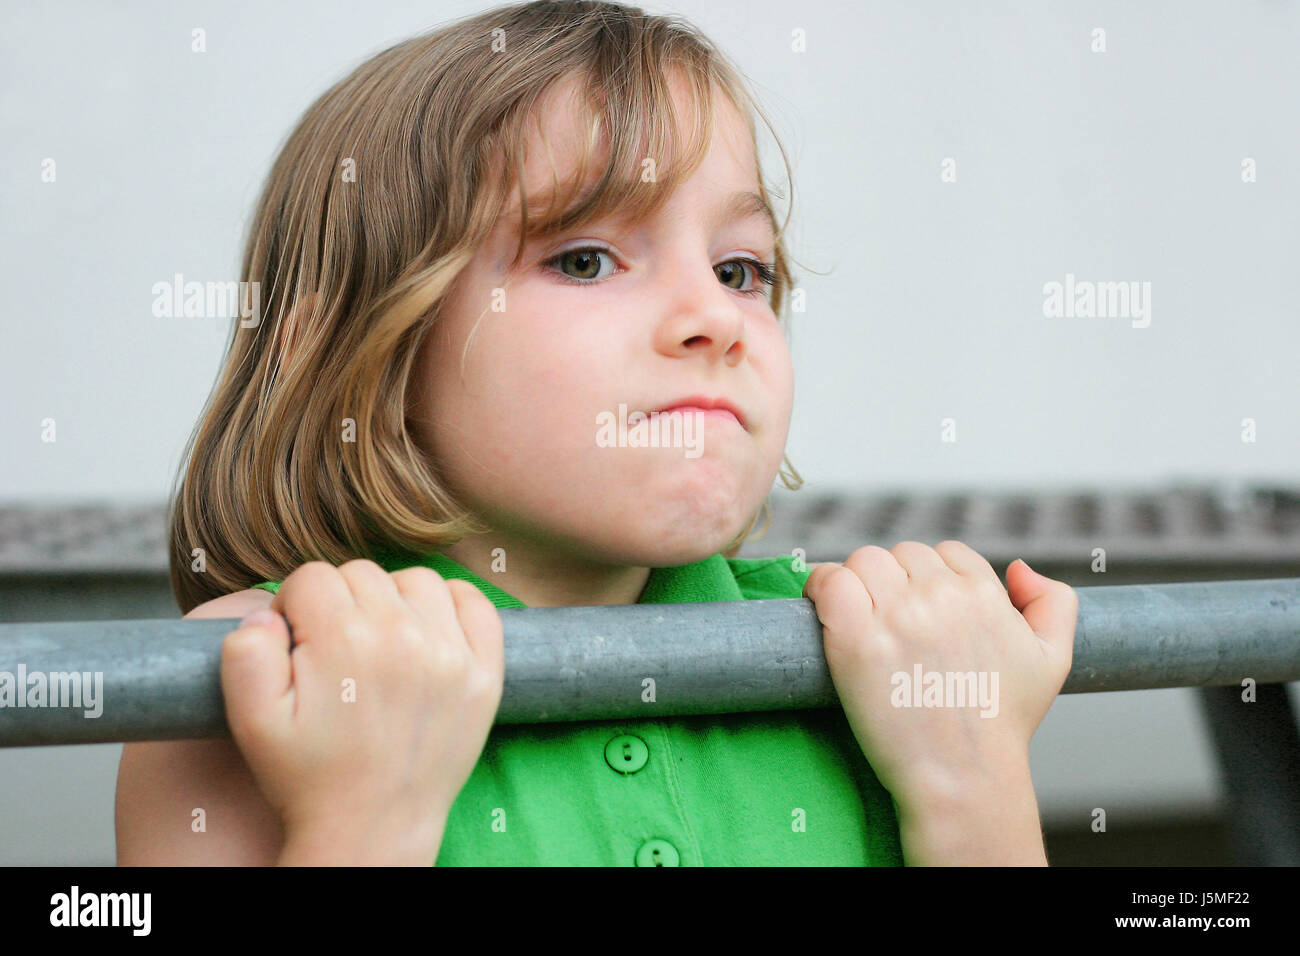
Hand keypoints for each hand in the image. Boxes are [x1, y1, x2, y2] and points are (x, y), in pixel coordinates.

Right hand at [219, 560, 504, 859]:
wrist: (373, 828)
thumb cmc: (310, 777)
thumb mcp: (252, 720)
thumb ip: (245, 654)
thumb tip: (266, 613)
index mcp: (343, 640)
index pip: (312, 577)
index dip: (295, 607)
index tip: (298, 642)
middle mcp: (402, 636)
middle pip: (362, 575)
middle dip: (340, 602)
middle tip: (336, 651)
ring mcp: (451, 652)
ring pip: (416, 581)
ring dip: (394, 599)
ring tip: (379, 641)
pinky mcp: (484, 672)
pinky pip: (474, 603)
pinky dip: (452, 605)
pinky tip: (428, 630)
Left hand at [803, 542, 1075, 806]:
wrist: (963, 776)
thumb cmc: (1001, 724)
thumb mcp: (1053, 659)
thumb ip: (1054, 602)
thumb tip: (1018, 568)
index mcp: (984, 593)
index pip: (945, 553)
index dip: (929, 580)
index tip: (920, 612)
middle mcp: (940, 596)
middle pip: (900, 555)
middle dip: (894, 583)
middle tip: (889, 624)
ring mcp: (897, 615)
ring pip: (863, 562)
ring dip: (857, 584)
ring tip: (858, 620)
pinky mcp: (856, 639)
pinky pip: (828, 582)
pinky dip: (820, 587)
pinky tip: (822, 608)